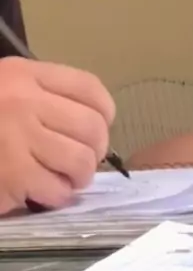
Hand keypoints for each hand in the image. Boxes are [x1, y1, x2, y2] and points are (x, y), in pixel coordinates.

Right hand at [0, 57, 114, 214]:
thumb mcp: (4, 86)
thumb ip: (43, 95)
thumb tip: (92, 125)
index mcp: (24, 75)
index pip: (88, 88)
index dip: (104, 112)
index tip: (100, 126)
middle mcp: (24, 103)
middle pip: (92, 128)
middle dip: (95, 149)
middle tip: (82, 159)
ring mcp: (16, 141)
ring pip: (80, 162)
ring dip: (79, 176)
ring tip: (65, 178)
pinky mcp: (11, 177)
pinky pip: (55, 190)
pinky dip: (56, 196)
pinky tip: (41, 192)